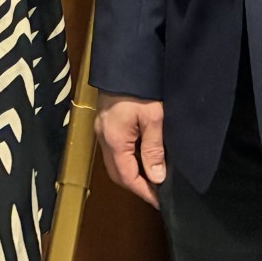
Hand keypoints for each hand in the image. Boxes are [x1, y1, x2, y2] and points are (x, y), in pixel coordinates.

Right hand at [95, 92, 165, 207]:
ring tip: (152, 176)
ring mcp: (101, 129)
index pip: (127, 176)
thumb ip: (154, 149)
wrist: (125, 59)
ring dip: (131, 172)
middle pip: (117, 172)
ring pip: (114, 161)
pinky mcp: (105, 121)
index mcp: (114, 140)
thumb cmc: (141, 88)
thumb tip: (156, 178)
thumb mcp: (154, 118)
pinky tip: (142, 156)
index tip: (160, 201)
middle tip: (156, 192)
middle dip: (136, 185)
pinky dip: (128, 158)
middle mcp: (103, 137)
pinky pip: (114, 149)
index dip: (143, 191)